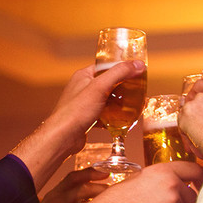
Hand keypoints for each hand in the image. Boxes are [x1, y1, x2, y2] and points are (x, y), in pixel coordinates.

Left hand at [13, 61, 146, 187]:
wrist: (63, 138)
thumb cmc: (76, 111)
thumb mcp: (101, 87)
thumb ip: (120, 73)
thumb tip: (138, 64)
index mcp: (83, 76)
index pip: (106, 67)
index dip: (121, 68)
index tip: (135, 72)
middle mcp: (82, 88)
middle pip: (108, 84)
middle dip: (123, 88)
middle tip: (137, 90)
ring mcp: (84, 104)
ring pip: (107, 101)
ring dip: (119, 103)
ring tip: (133, 105)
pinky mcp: (87, 119)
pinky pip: (103, 115)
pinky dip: (113, 118)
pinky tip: (122, 121)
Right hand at [96, 162, 201, 202]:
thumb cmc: (122, 197)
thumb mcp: (143, 177)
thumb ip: (164, 178)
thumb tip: (179, 183)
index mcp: (164, 170)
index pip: (194, 169)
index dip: (199, 177)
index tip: (200, 182)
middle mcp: (172, 183)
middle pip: (192, 193)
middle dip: (185, 200)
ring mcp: (173, 202)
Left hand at [179, 80, 202, 175]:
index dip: (200, 96)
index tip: (200, 107)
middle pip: (192, 97)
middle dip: (192, 112)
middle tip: (195, 126)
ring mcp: (197, 102)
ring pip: (186, 113)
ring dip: (189, 127)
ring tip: (200, 142)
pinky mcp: (186, 115)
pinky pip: (181, 126)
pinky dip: (186, 137)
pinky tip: (196, 146)